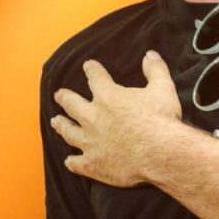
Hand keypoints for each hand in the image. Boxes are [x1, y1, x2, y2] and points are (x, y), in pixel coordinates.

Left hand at [51, 50, 182, 186]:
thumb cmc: (161, 120)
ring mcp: (90, 142)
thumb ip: (155, 70)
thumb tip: (150, 54)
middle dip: (65, 98)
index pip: (95, 77)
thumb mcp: (163, 88)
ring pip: (69, 132)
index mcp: (108, 96)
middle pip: (72, 104)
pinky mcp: (93, 164)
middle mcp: (93, 118)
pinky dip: (72, 162)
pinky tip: (69, 161)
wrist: (161, 154)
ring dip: (61, 125)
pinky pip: (76, 163)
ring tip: (55, 121)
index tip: (88, 66)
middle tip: (59, 94)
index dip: (91, 70)